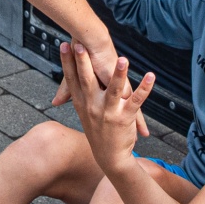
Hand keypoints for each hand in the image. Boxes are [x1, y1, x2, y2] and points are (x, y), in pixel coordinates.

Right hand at [59, 42, 154, 174]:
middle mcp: (92, 106)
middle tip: (80, 44)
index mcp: (82, 103)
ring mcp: (108, 112)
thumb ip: (72, 102)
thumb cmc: (97, 133)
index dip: (67, 62)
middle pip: (86, 80)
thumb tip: (54, 101)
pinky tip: (150, 76)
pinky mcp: (124, 118)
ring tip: (122, 60)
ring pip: (114, 89)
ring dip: (119, 74)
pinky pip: (136, 100)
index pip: (72, 79)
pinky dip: (144, 88)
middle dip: (83, 62)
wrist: (109, 158)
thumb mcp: (84, 116)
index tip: (64, 44)